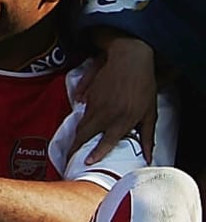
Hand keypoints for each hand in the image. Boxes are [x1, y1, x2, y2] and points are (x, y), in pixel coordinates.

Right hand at [69, 36, 159, 164]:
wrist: (130, 59)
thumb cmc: (144, 86)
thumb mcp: (150, 113)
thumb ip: (147, 136)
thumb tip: (149, 156)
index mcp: (122, 120)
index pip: (106, 141)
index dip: (95, 153)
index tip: (86, 162)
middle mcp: (105, 113)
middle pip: (85, 133)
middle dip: (75, 146)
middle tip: (70, 156)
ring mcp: (95, 103)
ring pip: (82, 122)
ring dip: (78, 133)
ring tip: (75, 143)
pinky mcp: (89, 93)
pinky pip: (82, 108)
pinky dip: (80, 116)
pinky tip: (81, 120)